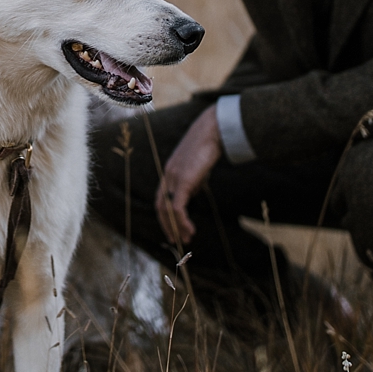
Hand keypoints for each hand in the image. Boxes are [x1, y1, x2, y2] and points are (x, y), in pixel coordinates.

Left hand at [155, 104, 222, 245]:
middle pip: (161, 207)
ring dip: (176, 227)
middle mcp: (168, 176)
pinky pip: (178, 207)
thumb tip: (193, 192)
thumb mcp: (197, 166)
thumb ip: (192, 179)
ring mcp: (174, 178)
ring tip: (186, 239)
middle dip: (167, 226)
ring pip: (168, 210)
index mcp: (169, 172)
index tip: (173, 229)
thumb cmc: (207, 146)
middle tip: (176, 240)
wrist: (211, 131)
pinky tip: (191, 230)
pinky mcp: (183, 181)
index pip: (161, 198)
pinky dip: (182, 222)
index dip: (165, 216)